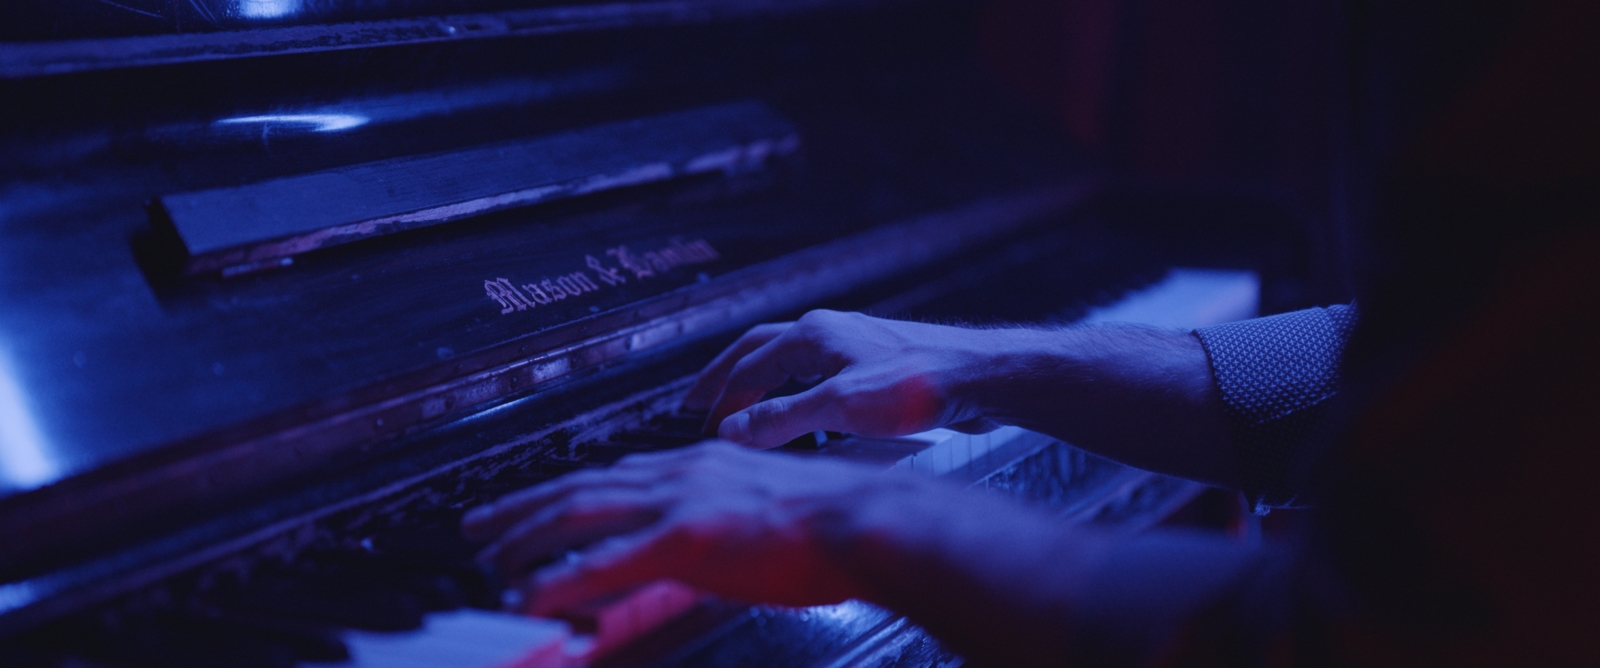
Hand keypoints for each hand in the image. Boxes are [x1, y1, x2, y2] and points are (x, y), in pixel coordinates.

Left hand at [460, 441, 944, 614]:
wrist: (867, 520)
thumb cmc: (833, 525)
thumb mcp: (762, 512)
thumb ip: (720, 523)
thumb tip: (696, 546)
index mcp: (698, 465)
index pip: (611, 476)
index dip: (559, 492)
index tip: (526, 506)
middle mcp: (678, 473)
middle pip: (578, 488)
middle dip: (520, 508)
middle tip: (476, 528)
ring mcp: (678, 501)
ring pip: (577, 515)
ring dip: (524, 539)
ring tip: (490, 564)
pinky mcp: (685, 538)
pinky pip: (604, 561)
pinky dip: (559, 577)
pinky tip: (530, 595)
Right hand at [683, 310, 1001, 448]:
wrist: (983, 378)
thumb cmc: (924, 384)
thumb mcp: (843, 407)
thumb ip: (783, 418)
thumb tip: (734, 430)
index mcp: (813, 335)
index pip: (747, 367)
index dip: (720, 401)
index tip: (703, 430)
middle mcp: (829, 332)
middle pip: (758, 350)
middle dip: (724, 377)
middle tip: (695, 401)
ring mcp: (853, 346)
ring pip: (788, 360)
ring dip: (758, 382)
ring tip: (740, 407)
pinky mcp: (876, 366)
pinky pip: (817, 374)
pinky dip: (793, 391)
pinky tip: (802, 412)